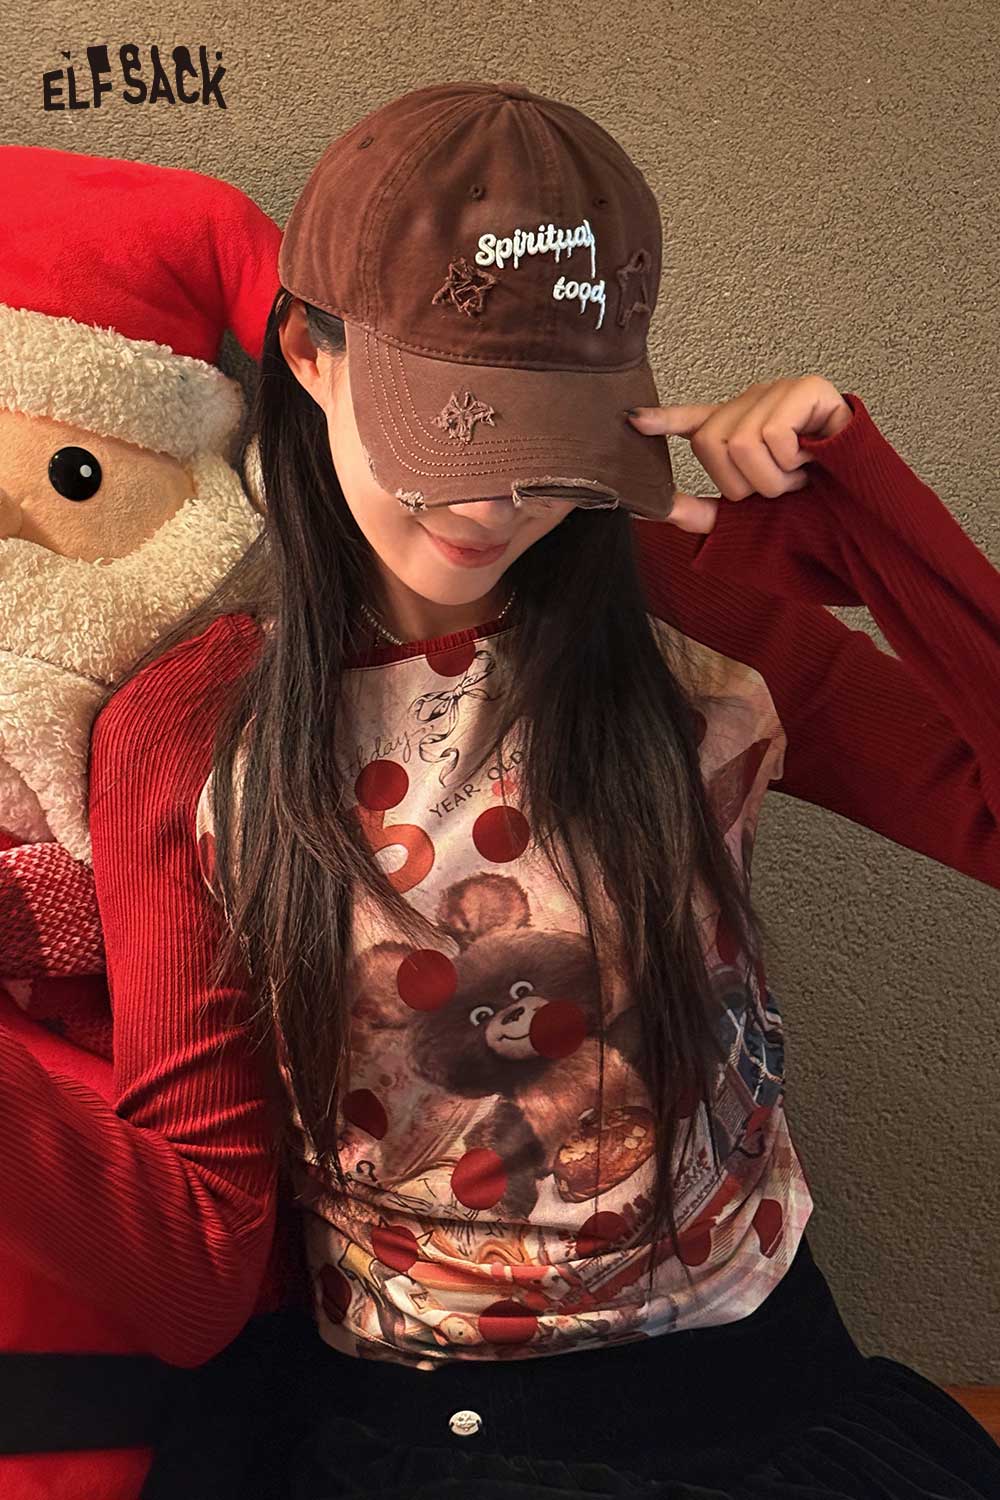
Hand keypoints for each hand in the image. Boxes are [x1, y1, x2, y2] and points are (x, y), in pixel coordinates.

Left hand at [626, 375, 852, 533]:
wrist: (866, 517)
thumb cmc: (815, 512)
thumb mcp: (749, 518)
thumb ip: (705, 512)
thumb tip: (658, 508)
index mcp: (740, 430)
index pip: (695, 421)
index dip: (664, 419)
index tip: (632, 420)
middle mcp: (755, 404)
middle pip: (710, 442)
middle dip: (744, 484)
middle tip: (781, 487)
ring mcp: (781, 393)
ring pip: (741, 443)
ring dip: (774, 478)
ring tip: (800, 477)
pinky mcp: (808, 389)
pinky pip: (772, 434)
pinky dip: (792, 463)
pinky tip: (814, 461)